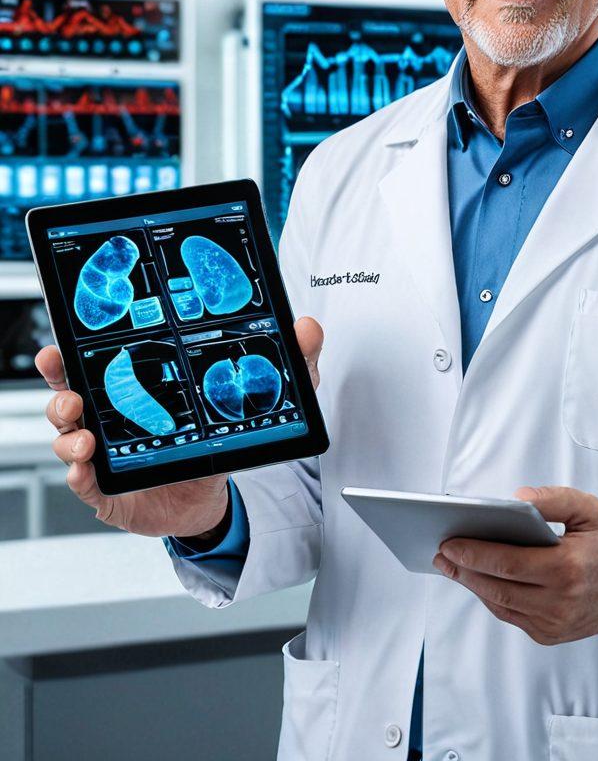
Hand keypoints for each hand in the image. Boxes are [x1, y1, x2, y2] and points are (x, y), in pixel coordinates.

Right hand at [37, 315, 324, 538]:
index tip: (64, 343)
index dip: (73, 353)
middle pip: (69, 394)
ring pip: (69, 437)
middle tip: (67, 385)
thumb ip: (287, 364)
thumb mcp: (254, 398)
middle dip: (60, 387)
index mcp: (136, 388)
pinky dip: (80, 474)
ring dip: (69, 433)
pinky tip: (87, 468)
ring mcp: (108, 454)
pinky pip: (84, 483)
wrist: (212, 496)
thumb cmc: (215, 441)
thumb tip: (308, 329)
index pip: (95, 362)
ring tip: (85, 438)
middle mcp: (113, 418)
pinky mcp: (110, 491)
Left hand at [433, 486, 597, 644]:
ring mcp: (553, 623)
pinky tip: (477, 579)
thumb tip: (515, 500)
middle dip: (465, 568)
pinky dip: (490, 597)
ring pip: (500, 604)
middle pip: (499, 587)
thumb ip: (553, 499)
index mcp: (569, 567)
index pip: (510, 563)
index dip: (476, 553)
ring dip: (472, 583)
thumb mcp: (589, 509)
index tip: (450, 541)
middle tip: (442, 551)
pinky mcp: (548, 635)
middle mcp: (560, 601)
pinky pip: (510, 615)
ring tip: (452, 563)